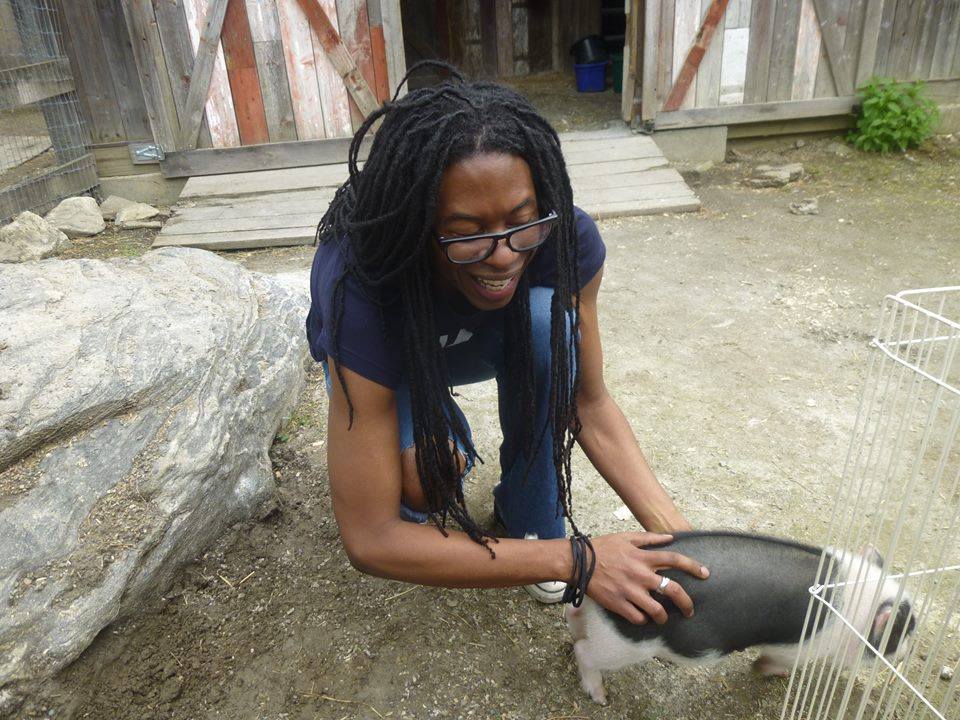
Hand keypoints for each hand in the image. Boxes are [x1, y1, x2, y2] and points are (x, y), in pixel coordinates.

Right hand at [585, 532, 708, 624]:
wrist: (578, 562)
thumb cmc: (602, 548)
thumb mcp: (626, 537)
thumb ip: (649, 538)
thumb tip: (670, 538)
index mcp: (643, 557)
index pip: (674, 560)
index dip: (693, 566)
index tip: (705, 573)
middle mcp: (640, 575)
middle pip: (673, 591)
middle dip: (686, 603)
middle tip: (689, 610)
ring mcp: (630, 592)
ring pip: (657, 611)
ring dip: (663, 617)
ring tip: (662, 618)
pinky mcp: (619, 604)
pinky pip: (638, 618)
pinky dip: (643, 620)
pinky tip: (642, 617)